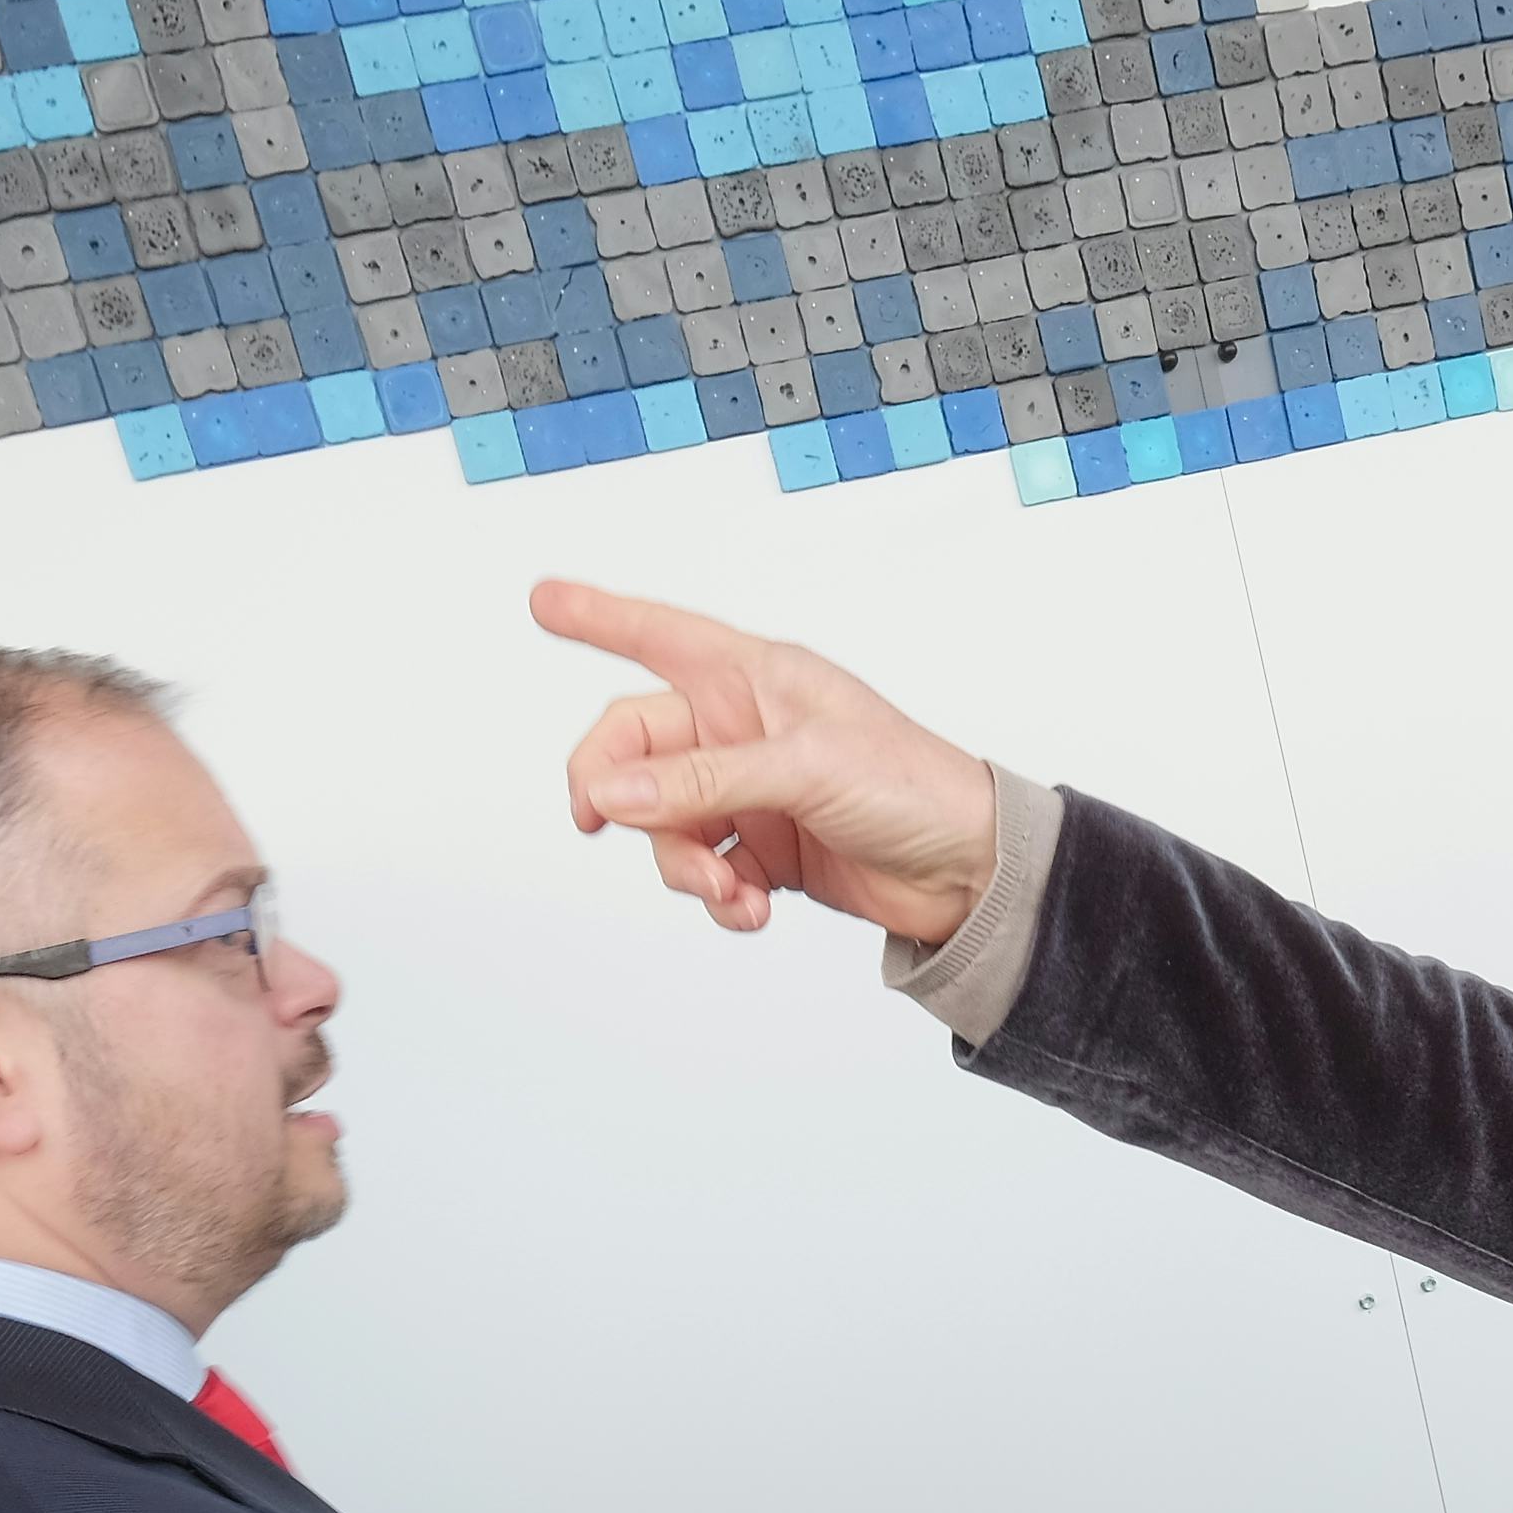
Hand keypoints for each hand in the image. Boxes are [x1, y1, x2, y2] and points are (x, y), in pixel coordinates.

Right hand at [536, 582, 1003, 945]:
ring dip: (680, 865)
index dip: (598, 617)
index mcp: (753, 677)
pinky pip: (704, 870)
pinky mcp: (763, 849)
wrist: (970, 871)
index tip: (543, 600)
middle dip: (616, 792)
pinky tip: (750, 912)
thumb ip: (701, 780)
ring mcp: (748, 791)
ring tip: (727, 892)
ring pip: (662, 822)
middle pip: (634, 749)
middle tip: (599, 822)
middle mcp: (741, 728)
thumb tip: (609, 789)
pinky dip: (717, 897)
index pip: (658, 635)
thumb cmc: (912, 786)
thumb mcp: (803, 770)